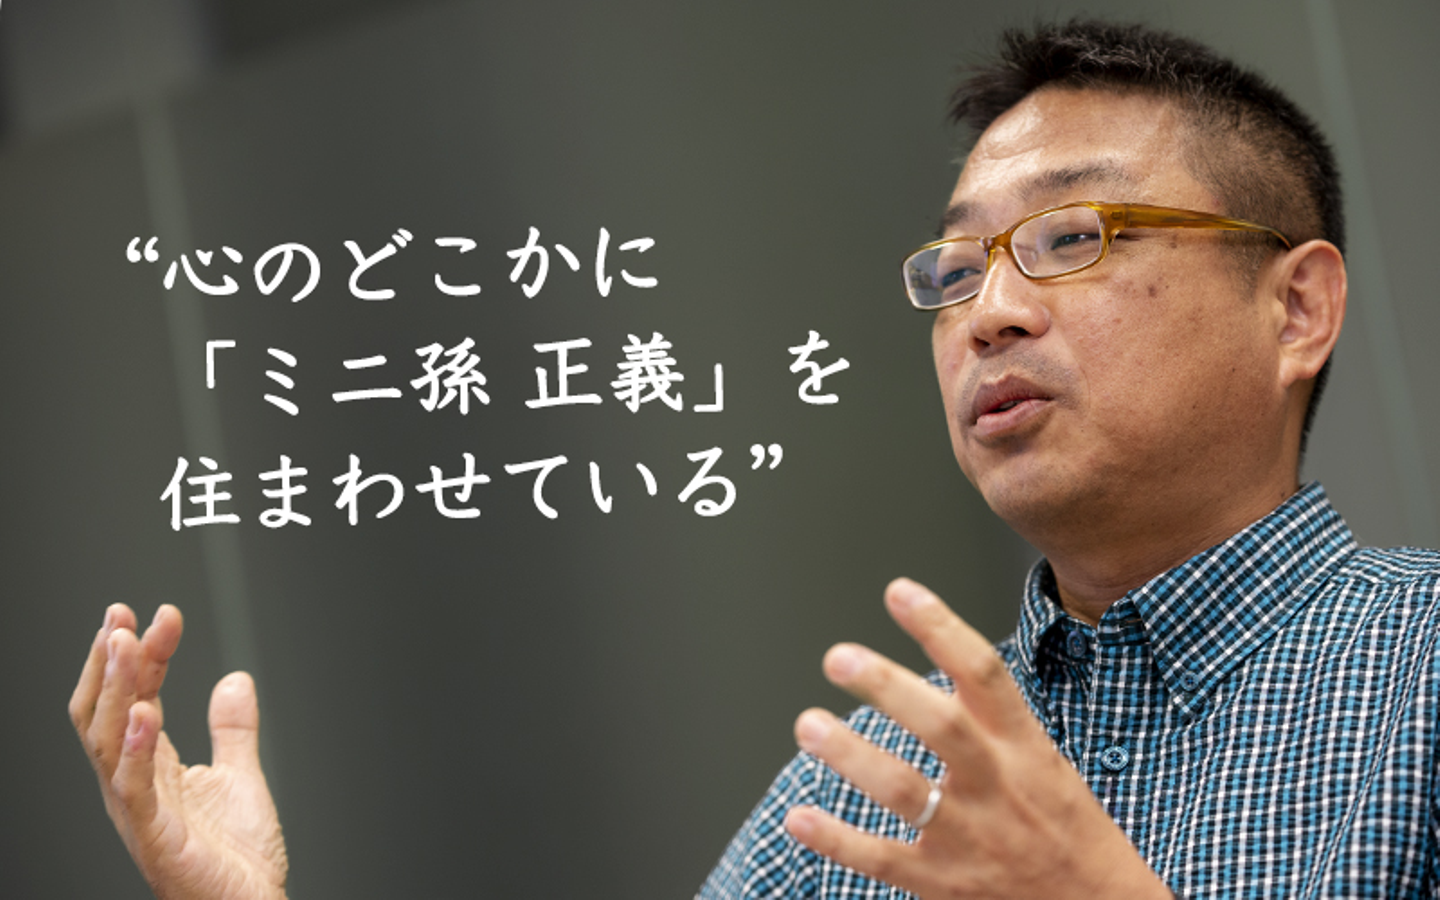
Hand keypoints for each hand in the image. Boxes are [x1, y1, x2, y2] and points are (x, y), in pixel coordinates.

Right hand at [69, 604, 288, 899]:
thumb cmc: (237, 859)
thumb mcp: (240, 775)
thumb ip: (233, 729)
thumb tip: (235, 678)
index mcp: (150, 768)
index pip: (136, 698)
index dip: (145, 655)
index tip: (160, 614)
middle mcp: (133, 785)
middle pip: (105, 712)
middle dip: (110, 662)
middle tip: (120, 616)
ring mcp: (138, 811)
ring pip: (107, 741)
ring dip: (117, 689)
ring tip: (125, 643)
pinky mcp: (154, 836)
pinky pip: (133, 788)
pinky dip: (136, 748)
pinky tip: (145, 710)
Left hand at [782, 579, 1170, 899]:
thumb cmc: (1067, 828)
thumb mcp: (1046, 761)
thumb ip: (993, 717)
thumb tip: (939, 650)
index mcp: (1024, 747)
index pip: (985, 674)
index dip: (941, 628)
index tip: (899, 592)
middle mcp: (998, 786)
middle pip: (943, 726)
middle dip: (888, 687)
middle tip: (839, 657)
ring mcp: (971, 837)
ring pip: (906, 791)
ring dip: (852, 756)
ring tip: (809, 724)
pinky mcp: (945, 884)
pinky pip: (884, 860)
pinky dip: (838, 840)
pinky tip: (800, 818)